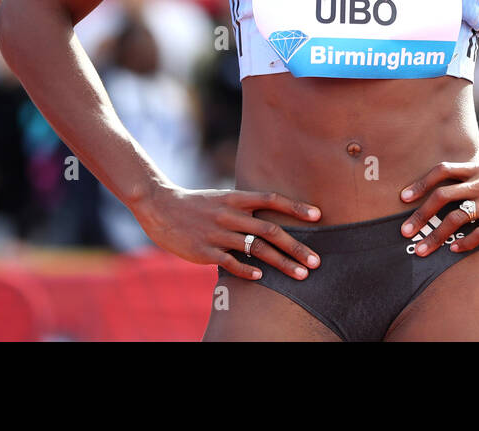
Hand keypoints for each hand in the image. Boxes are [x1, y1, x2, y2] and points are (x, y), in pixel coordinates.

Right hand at [131, 186, 322, 281]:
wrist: (160, 207)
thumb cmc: (196, 205)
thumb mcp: (222, 198)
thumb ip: (246, 208)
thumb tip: (271, 219)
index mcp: (236, 198)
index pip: (272, 199)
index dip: (296, 207)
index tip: (318, 216)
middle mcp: (230, 214)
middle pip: (270, 230)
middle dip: (296, 246)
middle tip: (317, 260)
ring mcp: (217, 233)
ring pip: (256, 249)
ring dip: (281, 263)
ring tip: (301, 274)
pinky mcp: (204, 251)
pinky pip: (230, 263)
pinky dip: (247, 271)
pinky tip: (262, 279)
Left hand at [397, 161, 478, 255]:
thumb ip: (470, 177)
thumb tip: (442, 187)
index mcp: (477, 169)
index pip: (442, 170)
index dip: (420, 183)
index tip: (403, 198)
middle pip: (442, 196)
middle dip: (420, 215)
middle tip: (404, 231)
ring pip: (456, 218)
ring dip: (436, 236)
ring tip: (422, 251)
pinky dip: (463, 244)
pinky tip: (453, 252)